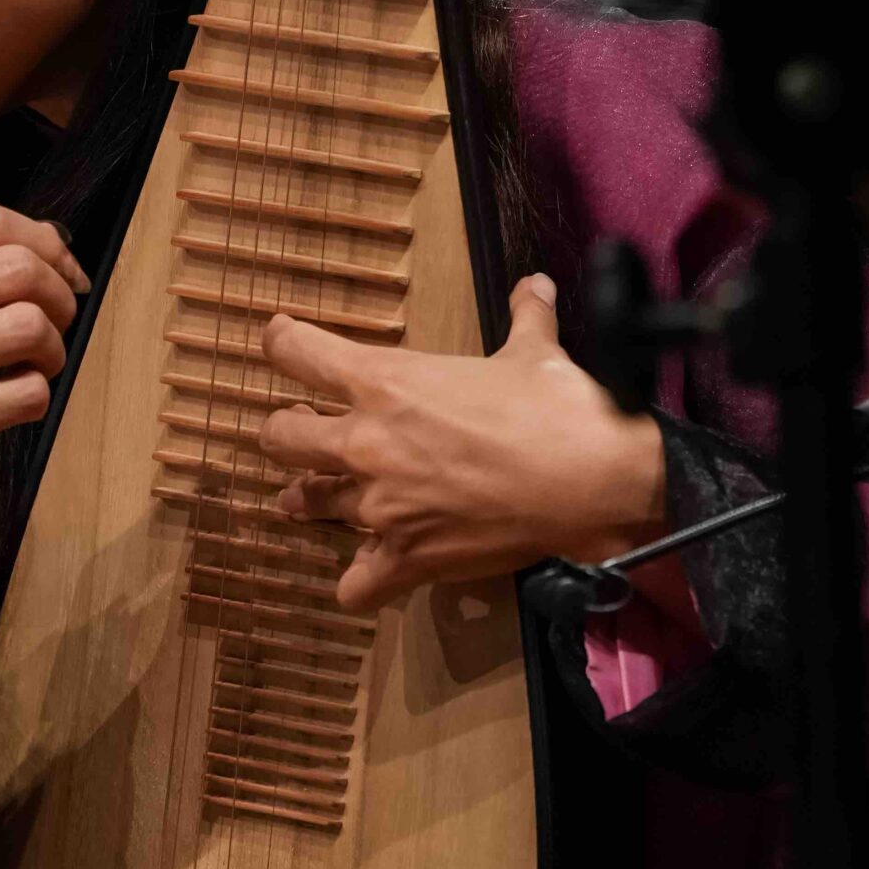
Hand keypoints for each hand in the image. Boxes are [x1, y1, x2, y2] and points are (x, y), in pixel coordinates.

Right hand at [0, 201, 88, 577]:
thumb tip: (44, 243)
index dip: (44, 241)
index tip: (65, 269)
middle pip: (15, 267)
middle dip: (59, 293)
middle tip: (57, 322)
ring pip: (28, 326)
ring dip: (53, 348)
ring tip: (37, 365)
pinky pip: (25, 393)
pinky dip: (38, 397)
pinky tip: (16, 403)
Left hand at [257, 273, 665, 613]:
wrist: (590, 481)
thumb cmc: (555, 407)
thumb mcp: (534, 351)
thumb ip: (524, 316)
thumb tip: (535, 284)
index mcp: (384, 381)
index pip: (296, 352)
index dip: (281, 342)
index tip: (281, 341)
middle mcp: (366, 442)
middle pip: (279, 435)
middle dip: (285, 431)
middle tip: (303, 431)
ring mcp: (380, 505)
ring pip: (306, 503)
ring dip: (309, 498)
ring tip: (312, 498)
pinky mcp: (406, 558)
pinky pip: (354, 585)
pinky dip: (358, 582)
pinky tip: (368, 574)